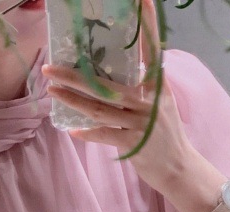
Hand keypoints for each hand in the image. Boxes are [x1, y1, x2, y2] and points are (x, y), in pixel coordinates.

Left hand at [42, 0, 193, 195]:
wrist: (178, 168)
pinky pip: (103, 134)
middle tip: (51, 67)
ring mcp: (139, 123)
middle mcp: (148, 101)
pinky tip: (71, 129)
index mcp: (157, 86)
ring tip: (52, 91)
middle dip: (74, 76)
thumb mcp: (161, 103)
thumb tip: (119, 70)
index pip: (151, 50)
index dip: (147, 25)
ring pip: (98, 109)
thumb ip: (144, 86)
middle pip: (105, 84)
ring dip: (72, 100)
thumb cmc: (166, 134)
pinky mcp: (132, 144)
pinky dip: (87, 133)